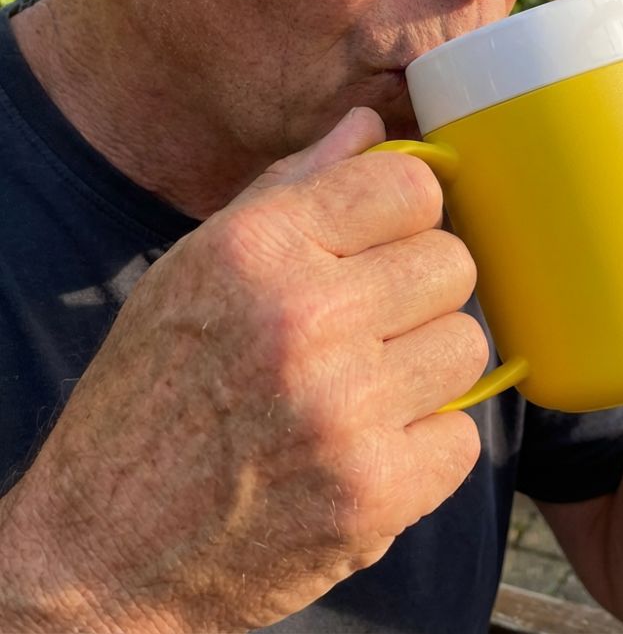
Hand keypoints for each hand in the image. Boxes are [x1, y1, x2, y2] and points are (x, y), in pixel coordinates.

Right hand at [1, 108, 485, 631]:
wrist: (104, 546)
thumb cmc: (153, 390)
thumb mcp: (199, 265)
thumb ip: (293, 186)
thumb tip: (371, 125)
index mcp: (259, 249)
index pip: (411, 186)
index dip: (409, 211)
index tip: (390, 239)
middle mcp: (306, 321)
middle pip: (454, 263)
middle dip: (420, 290)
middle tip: (373, 323)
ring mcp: (345, 412)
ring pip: (469, 345)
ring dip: (427, 366)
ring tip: (368, 387)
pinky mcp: (373, 494)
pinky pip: (462, 437)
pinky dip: (426, 444)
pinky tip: (369, 448)